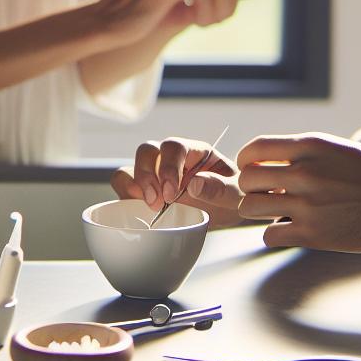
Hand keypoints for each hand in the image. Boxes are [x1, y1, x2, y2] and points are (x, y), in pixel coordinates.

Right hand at [111, 136, 246, 228]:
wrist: (227, 213)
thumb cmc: (232, 198)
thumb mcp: (236, 195)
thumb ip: (220, 188)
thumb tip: (193, 184)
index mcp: (195, 152)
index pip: (174, 147)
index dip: (169, 166)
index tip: (171, 193)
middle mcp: (171, 158)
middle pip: (147, 151)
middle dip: (146, 175)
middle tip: (156, 202)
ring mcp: (155, 173)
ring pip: (131, 165)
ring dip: (133, 185)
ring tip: (147, 207)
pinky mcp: (144, 190)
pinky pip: (124, 185)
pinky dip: (125, 196)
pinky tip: (138, 211)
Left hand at [236, 132, 360, 251]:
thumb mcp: (341, 149)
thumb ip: (306, 153)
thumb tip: (272, 161)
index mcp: (311, 145)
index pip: (255, 149)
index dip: (246, 161)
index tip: (251, 169)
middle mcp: (305, 172)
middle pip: (247, 180)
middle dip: (250, 189)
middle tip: (264, 195)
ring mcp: (307, 204)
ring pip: (251, 208)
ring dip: (258, 212)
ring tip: (275, 212)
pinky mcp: (314, 234)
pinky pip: (269, 235)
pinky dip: (274, 234)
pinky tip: (288, 230)